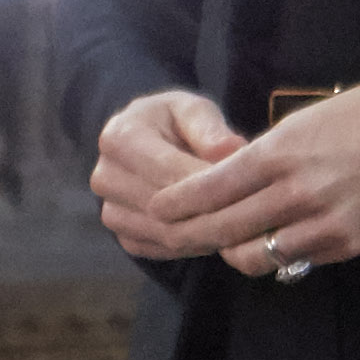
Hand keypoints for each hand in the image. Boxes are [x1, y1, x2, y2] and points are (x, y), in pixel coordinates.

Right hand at [90, 90, 245, 262]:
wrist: (145, 144)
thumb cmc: (174, 122)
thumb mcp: (192, 109)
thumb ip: (210, 128)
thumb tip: (233, 149)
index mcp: (118, 137)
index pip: (168, 170)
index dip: (211, 181)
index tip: (251, 183)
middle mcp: (105, 178)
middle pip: (167, 207)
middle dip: (213, 210)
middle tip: (254, 209)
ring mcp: (109, 211)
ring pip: (167, 234)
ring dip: (208, 233)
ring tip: (242, 221)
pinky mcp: (122, 236)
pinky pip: (163, 250)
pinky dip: (195, 245)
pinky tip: (219, 232)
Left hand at [143, 73, 359, 279]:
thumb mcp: (302, 123)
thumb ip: (263, 157)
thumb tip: (226, 182)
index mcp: (280, 153)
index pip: (211, 188)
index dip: (178, 204)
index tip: (157, 208)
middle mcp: (297, 191)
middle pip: (224, 228)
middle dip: (190, 235)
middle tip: (172, 236)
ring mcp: (324, 222)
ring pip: (256, 255)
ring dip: (234, 252)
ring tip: (226, 242)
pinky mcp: (348, 244)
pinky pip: (297, 260)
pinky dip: (277, 255)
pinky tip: (271, 243)